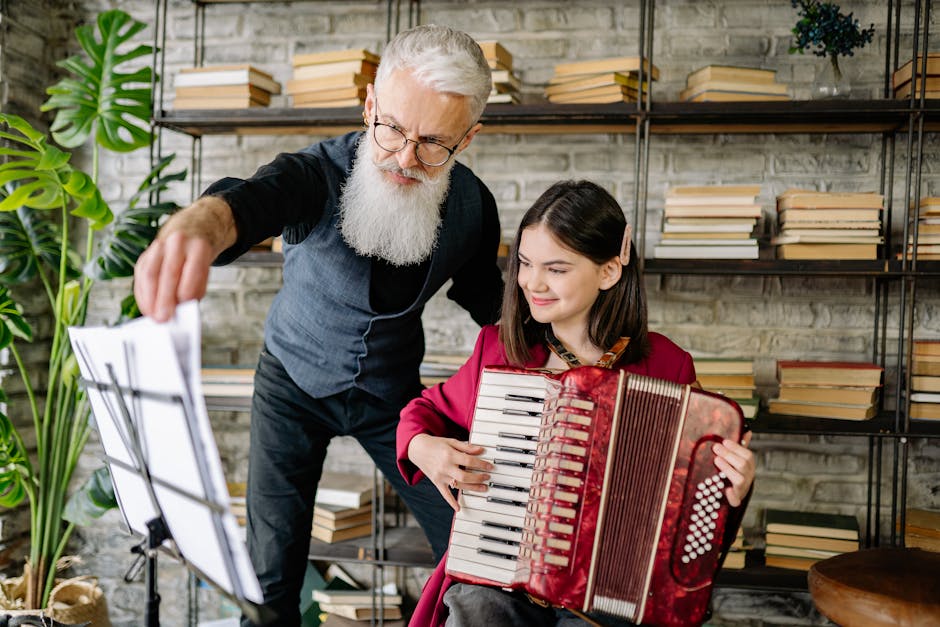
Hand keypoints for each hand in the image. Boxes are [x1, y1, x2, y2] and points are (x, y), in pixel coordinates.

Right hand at [134, 197, 235, 320]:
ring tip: (152, 315)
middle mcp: (178, 243)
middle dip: (164, 299)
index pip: (192, 271)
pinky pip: (141, 273)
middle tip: (163, 318)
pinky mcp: (146, 252)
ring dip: (149, 297)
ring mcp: (160, 245)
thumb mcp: (206, 267)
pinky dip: (142, 292)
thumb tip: (182, 309)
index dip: (185, 292)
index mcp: (199, 246)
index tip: (181, 311)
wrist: (193, 227)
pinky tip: (146, 305)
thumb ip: (196, 287)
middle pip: (168, 272)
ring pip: (150, 272)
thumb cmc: (199, 253)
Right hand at [408, 434, 493, 511]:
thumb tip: (481, 450)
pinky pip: (444, 494)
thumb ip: (466, 447)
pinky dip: (451, 502)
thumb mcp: (451, 441)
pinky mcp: (436, 482)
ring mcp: (440, 476)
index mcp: (450, 455)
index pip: (469, 461)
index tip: (490, 467)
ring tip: (483, 488)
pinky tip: (458, 508)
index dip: (481, 464)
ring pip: (458, 485)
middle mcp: (445, 466)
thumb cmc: (435, 444)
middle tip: (487, 477)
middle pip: (465, 476)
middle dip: (478, 478)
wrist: (417, 448)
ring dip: (472, 488)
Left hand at [713, 431, 754, 506]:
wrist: (738, 493)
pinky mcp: (736, 499)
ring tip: (716, 460)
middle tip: (716, 447)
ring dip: (727, 469)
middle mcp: (748, 476)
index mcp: (749, 466)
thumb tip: (747, 431)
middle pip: (742, 465)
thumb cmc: (737, 472)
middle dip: (728, 455)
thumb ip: (742, 446)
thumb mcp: (740, 459)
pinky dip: (732, 496)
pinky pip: (736, 500)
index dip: (736, 448)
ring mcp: (743, 488)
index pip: (747, 455)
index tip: (725, 441)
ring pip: (739, 479)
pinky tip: (726, 490)